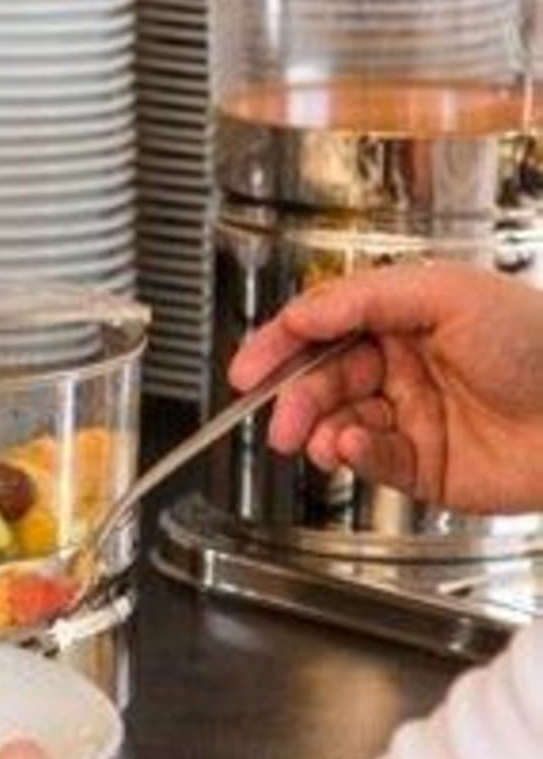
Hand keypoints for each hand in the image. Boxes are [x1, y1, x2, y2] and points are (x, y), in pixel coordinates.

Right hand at [229, 263, 542, 514]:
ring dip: (320, 432)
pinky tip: (356, 449)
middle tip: (277, 420)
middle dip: (293, 400)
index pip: (323, 327)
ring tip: (321, 441)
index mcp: (405, 317)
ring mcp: (411, 416)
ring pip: (338, 424)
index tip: (246, 368)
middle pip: (322, 380)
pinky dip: (354, 456)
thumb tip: (302, 313)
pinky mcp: (422, 465)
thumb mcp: (448, 293)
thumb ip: (364, 298)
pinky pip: (370, 461)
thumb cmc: (541, 345)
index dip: (279, 346)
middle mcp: (403, 366)